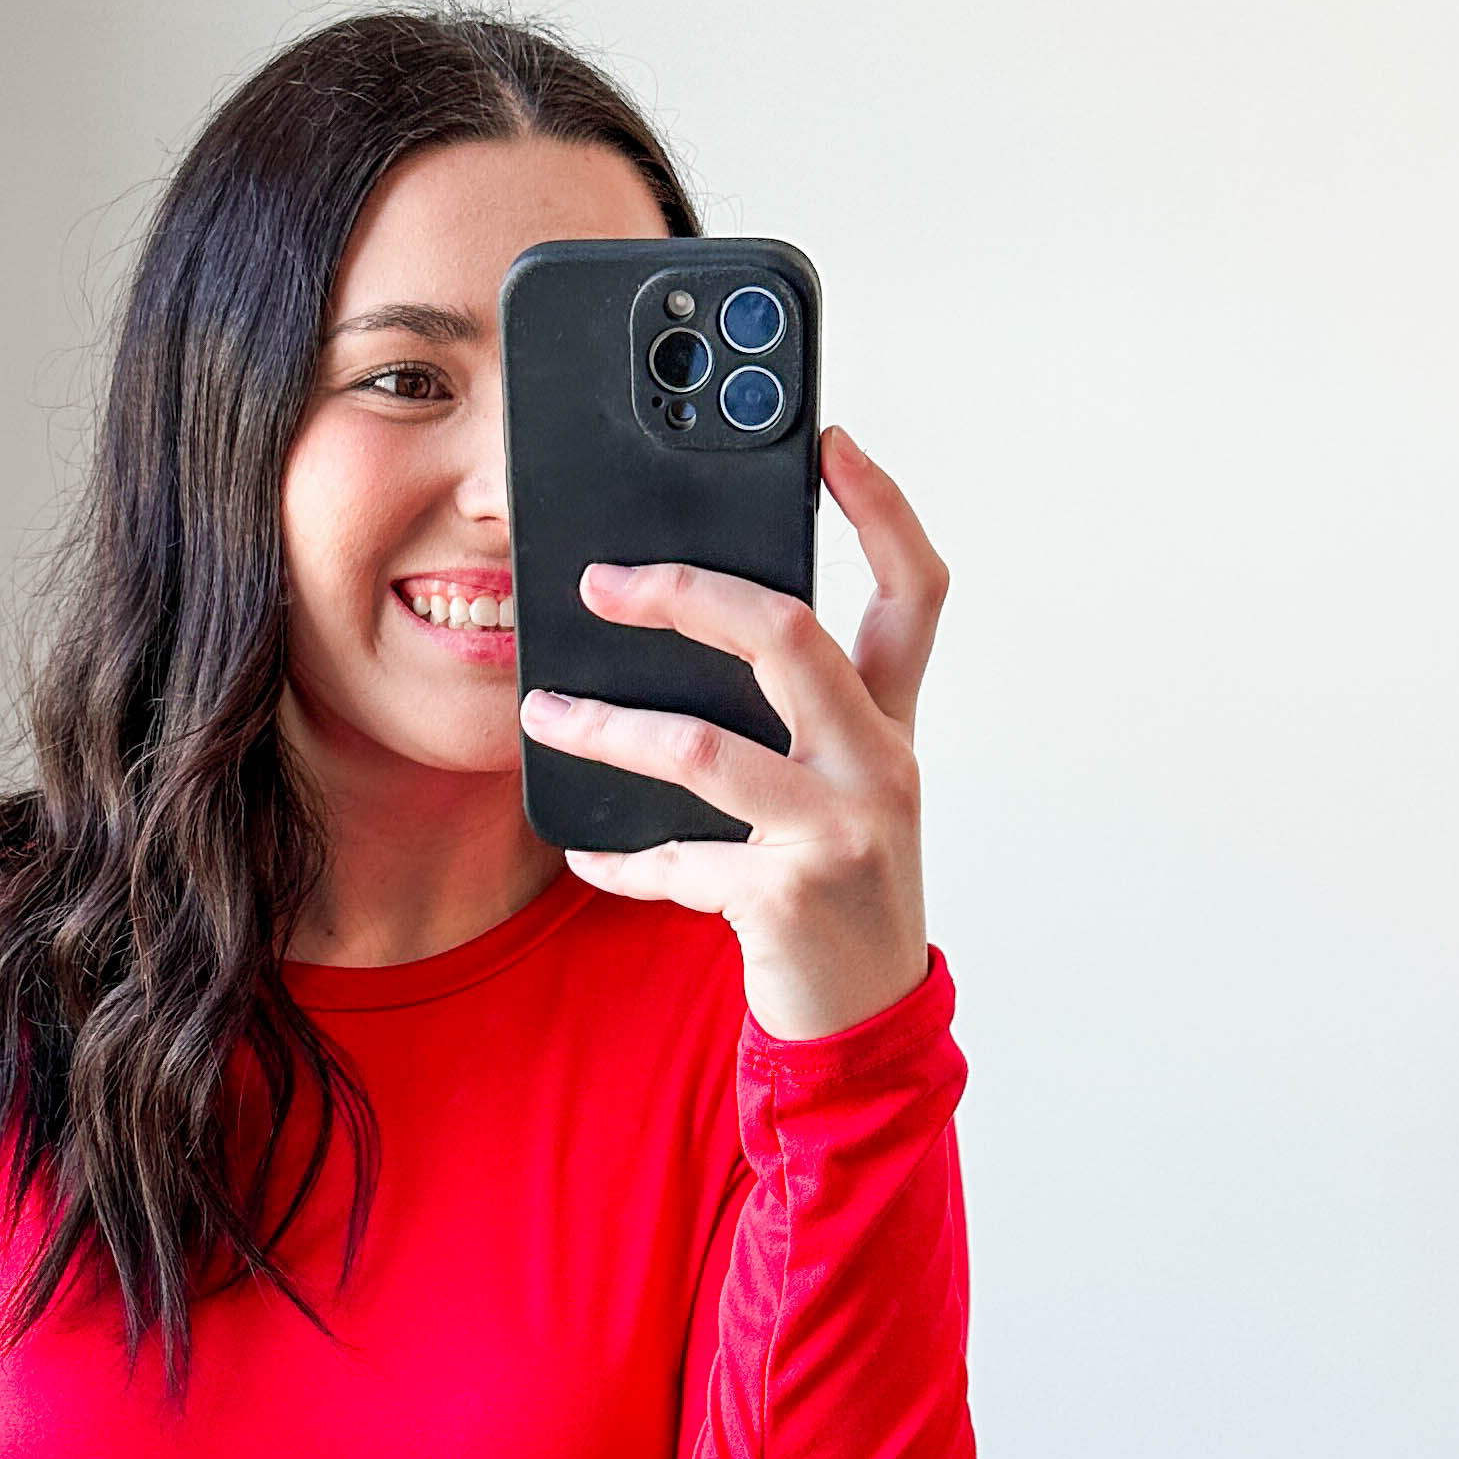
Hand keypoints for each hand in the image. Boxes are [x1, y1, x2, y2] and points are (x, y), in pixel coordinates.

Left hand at [518, 428, 947, 1041]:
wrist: (863, 1020)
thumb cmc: (834, 887)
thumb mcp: (837, 788)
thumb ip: (792, 716)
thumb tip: (683, 629)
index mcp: (890, 723)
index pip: (913, 591)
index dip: (880, 508)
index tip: (830, 438)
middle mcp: (877, 764)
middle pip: (788, 635)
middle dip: (685, 593)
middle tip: (602, 580)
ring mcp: (837, 830)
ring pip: (702, 747)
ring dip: (606, 725)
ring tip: (544, 710)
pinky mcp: (787, 897)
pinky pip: (674, 859)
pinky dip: (618, 857)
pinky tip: (583, 852)